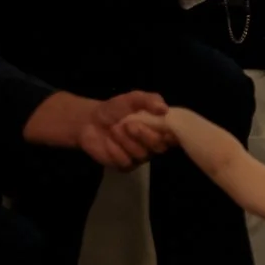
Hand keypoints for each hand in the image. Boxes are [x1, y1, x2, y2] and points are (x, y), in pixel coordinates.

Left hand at [23, 90, 171, 169]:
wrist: (90, 122)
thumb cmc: (115, 109)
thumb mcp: (133, 98)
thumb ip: (150, 100)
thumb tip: (165, 108)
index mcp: (160, 128)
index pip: (175, 136)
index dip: (173, 135)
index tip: (166, 130)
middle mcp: (153, 144)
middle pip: (160, 147)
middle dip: (144, 135)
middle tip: (129, 124)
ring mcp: (139, 157)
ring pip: (141, 154)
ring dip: (126, 141)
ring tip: (114, 129)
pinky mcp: (124, 166)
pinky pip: (125, 162)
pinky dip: (115, 150)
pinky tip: (108, 142)